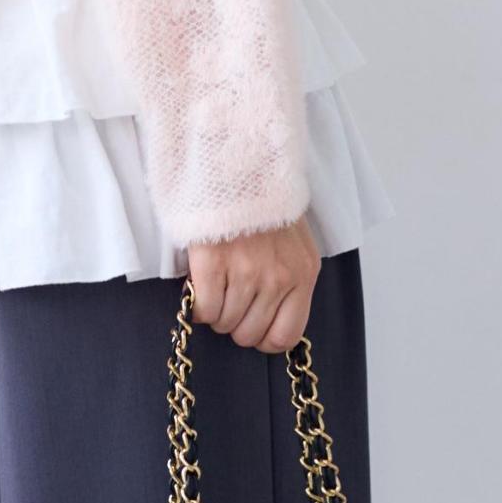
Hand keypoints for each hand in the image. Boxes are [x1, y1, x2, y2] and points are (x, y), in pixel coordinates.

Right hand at [186, 218, 320, 353]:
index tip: (252, 325)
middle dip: (235, 322)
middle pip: (249, 334)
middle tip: (230, 296)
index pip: (285, 336)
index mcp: (303, 274)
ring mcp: (246, 272)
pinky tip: (201, 284)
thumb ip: (290, 282)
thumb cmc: (264, 206)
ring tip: (218, 283)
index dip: (264, 338)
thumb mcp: (295, 245)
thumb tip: (271, 322)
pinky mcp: (214, 265)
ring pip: (224, 324)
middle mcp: (278, 278)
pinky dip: (198, 305)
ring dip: (216, 311)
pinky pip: (204, 311)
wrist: (239, 164)